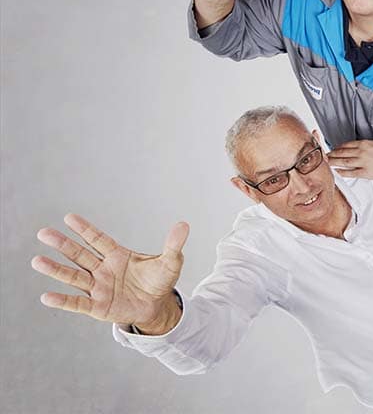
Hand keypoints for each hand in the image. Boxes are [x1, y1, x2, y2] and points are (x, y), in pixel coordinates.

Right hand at [31, 214, 188, 334]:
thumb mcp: (170, 262)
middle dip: (63, 244)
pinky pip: (77, 303)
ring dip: (56, 269)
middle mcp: (103, 269)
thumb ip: (173, 245)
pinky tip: (46, 296)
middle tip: (43, 233)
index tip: (68, 217)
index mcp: (118, 255)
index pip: (98, 240)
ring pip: (73, 277)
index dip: (85, 229)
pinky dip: (62, 301)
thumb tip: (184, 225)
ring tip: (36, 261)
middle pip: (80, 255)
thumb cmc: (159, 281)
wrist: (156, 306)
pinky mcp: (97, 307)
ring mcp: (98, 288)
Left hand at [326, 140, 372, 178]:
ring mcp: (363, 162)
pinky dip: (342, 172)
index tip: (332, 150)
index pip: (345, 145)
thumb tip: (352, 149)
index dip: (336, 148)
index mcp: (363, 143)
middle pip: (341, 153)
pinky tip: (337, 172)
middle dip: (331, 155)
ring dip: (333, 162)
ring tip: (327, 163)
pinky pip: (350, 172)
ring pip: (343, 162)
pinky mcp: (366, 172)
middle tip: (324, 157)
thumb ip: (362, 146)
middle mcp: (361, 152)